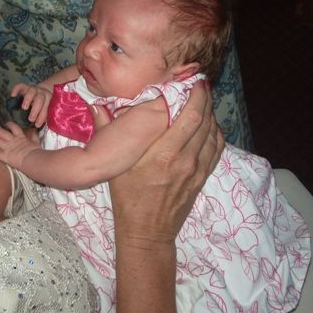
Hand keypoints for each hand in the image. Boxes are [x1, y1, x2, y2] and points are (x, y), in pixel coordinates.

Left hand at [0, 122, 40, 169]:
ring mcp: (7, 147)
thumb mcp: (37, 143)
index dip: (9, 125)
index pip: (14, 128)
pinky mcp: (5, 156)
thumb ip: (35, 137)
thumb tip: (36, 131)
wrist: (34, 159)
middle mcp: (12, 141)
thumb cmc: (37, 152)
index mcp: (20, 137)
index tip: (5, 124)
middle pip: (0, 131)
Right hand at [11, 83, 52, 127]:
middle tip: (30, 119)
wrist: (44, 91)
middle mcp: (42, 93)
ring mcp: (34, 89)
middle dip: (36, 110)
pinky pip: (21, 86)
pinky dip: (16, 89)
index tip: (37, 125)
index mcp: (49, 99)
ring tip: (24, 108)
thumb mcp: (48, 110)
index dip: (42, 116)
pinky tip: (12, 95)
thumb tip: (43, 128)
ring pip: (32, 91)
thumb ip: (46, 117)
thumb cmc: (45, 105)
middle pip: (40, 99)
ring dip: (28, 99)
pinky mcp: (26, 87)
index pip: (47, 107)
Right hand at [110, 81, 222, 244]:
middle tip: (200, 82)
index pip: (189, 117)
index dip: (196, 95)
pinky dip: (215, 132)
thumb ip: (107, 134)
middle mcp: (185, 159)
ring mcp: (197, 170)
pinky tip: (209, 123)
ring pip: (213, 133)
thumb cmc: (128, 199)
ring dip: (211, 113)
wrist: (147, 232)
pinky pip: (216, 149)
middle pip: (205, 121)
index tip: (192, 80)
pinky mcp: (202, 178)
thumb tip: (97, 105)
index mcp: (163, 154)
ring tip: (203, 98)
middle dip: (205, 98)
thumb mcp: (115, 168)